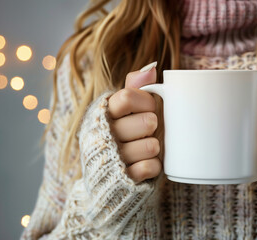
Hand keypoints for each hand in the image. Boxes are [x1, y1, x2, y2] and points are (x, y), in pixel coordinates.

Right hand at [108, 63, 161, 182]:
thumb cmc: (123, 134)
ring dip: (154, 147)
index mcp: (102, 114)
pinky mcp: (124, 179)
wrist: (109, 178)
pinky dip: (154, 166)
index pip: (126, 98)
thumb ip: (134, 87)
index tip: (150, 107)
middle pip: (146, 122)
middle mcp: (103, 134)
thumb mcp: (124, 110)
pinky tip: (146, 164)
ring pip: (151, 146)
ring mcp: (113, 158)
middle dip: (152, 126)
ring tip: (147, 148)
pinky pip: (150, 167)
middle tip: (147, 130)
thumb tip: (152, 67)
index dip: (146, 101)